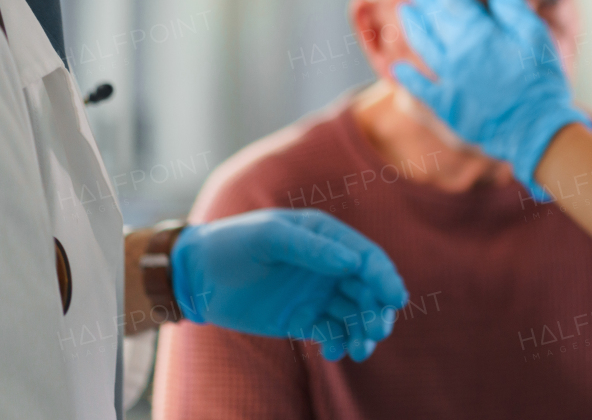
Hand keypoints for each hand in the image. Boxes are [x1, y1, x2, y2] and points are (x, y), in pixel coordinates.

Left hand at [170, 209, 408, 361]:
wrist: (197, 276)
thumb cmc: (232, 245)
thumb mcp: (268, 238)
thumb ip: (310, 248)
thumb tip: (353, 263)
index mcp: (326, 237)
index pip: (366, 257)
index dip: (384, 277)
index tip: (394, 298)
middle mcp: (329, 265)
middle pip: (368, 289)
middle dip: (377, 309)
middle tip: (376, 330)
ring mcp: (317, 293)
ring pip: (355, 313)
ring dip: (363, 331)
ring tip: (359, 350)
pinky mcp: (304, 319)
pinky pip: (333, 333)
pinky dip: (340, 343)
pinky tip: (332, 352)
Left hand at [390, 0, 590, 199]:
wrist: (536, 127)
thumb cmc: (541, 81)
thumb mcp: (537, 36)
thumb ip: (514, 11)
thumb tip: (494, 0)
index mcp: (480, 33)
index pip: (454, 2)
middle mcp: (457, 52)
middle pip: (434, 20)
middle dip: (424, 1)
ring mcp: (448, 79)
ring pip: (422, 46)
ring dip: (411, 27)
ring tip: (405, 13)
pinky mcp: (445, 105)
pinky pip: (418, 87)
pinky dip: (406, 76)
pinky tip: (397, 68)